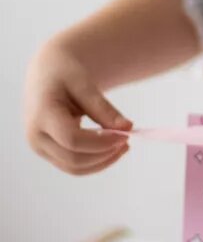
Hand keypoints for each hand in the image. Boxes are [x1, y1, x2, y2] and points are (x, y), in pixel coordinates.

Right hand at [23, 40, 132, 174]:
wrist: (47, 73)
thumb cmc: (66, 74)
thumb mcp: (85, 85)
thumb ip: (103, 108)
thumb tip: (127, 128)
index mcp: (41, 115)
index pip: (73, 139)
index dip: (102, 142)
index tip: (125, 135)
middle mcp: (35, 136)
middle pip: (73, 159)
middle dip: (104, 154)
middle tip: (127, 141)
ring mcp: (39, 147)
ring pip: (73, 168)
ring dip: (102, 162)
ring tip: (123, 147)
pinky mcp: (47, 152)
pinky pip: (73, 166)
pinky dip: (94, 162)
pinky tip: (111, 150)